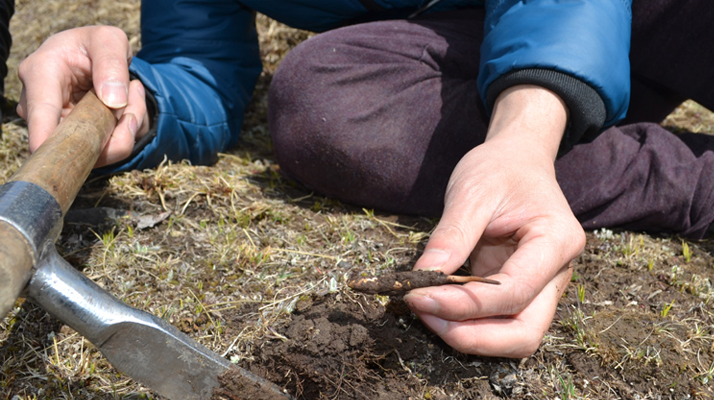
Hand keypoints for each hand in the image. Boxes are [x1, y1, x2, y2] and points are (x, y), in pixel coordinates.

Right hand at [17, 26, 149, 166]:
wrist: (96, 60)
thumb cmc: (98, 46)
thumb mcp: (109, 40)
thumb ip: (112, 63)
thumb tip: (113, 103)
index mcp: (41, 73)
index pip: (40, 112)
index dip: (44, 137)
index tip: (54, 153)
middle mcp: (38, 107)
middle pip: (72, 140)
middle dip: (115, 127)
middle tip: (136, 93)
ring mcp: (52, 128)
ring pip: (93, 150)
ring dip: (125, 129)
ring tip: (134, 92)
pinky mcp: (71, 142)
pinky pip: (103, 152)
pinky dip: (123, 134)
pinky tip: (128, 110)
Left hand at [404, 85, 585, 357]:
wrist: (517, 160)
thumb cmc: (499, 169)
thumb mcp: (471, 192)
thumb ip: (451, 237)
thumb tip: (422, 278)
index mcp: (557, 240)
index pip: (513, 291)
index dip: (465, 305)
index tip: (419, 297)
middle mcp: (557, 273)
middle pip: (524, 333)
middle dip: (472, 336)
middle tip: (423, 313)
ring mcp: (542, 287)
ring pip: (515, 337)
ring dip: (469, 336)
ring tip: (426, 310)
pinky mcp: (521, 293)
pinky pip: (499, 323)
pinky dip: (468, 325)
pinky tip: (436, 306)